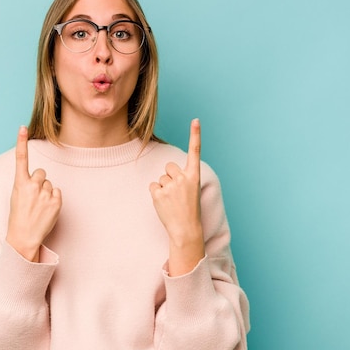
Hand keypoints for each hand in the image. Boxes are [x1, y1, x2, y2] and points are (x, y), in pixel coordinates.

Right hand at [6, 126, 61, 261]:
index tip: (22, 127)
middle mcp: (32, 186)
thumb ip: (27, 183)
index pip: (21, 159)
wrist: (24, 237)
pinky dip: (53, 200)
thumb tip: (40, 177)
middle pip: (41, 172)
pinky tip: (46, 210)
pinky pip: (57, 192)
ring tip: (38, 207)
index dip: (21, 142)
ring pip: (50, 184)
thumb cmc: (19, 216)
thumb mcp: (17, 196)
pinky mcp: (56, 201)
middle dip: (39, 182)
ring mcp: (45, 193)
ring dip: (46, 192)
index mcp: (19, 183)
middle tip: (33, 198)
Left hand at [149, 119, 204, 274]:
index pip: (195, 151)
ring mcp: (170, 185)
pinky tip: (164, 203)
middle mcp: (183, 178)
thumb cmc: (188, 210)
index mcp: (195, 176)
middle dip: (170, 176)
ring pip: (160, 178)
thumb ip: (181, 178)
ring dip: (163, 187)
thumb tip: (167, 172)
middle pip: (169, 166)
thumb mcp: (190, 191)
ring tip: (172, 201)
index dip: (195, 135)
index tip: (196, 120)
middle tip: (177, 193)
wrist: (186, 230)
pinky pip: (152, 186)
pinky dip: (156, 194)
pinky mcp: (158, 193)